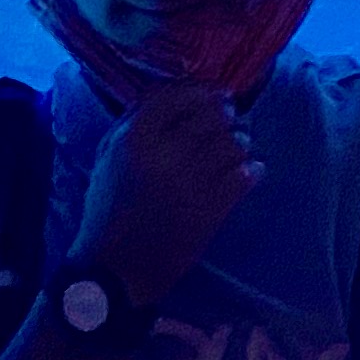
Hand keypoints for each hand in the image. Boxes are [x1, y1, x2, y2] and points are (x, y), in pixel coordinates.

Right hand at [69, 80, 257, 307]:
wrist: (115, 267)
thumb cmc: (108, 209)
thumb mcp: (107, 158)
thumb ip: (132, 122)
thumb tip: (171, 93)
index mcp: (134, 139)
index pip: (177, 97)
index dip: (202, 93)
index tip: (217, 95)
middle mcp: (164, 155)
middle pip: (211, 116)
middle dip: (227, 116)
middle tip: (231, 120)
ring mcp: (189, 183)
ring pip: (232, 144)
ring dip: (240, 142)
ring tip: (239, 148)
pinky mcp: (210, 210)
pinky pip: (244, 177)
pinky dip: (252, 170)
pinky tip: (250, 171)